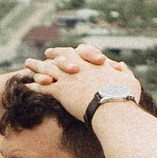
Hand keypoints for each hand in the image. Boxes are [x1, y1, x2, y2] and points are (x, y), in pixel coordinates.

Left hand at [24, 45, 142, 121]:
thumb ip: (123, 72)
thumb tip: (120, 66)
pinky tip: (27, 86)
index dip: (72, 51)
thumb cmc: (124, 96)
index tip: (67, 50)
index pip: (79, 53)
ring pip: (49, 68)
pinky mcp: (60, 90)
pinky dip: (35, 86)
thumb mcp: (129, 80)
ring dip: (37, 66)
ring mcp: (68, 77)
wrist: (112, 107)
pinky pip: (43, 86)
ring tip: (27, 64)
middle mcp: (79, 66)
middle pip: (61, 57)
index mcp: (94, 63)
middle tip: (44, 53)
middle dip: (52, 54)